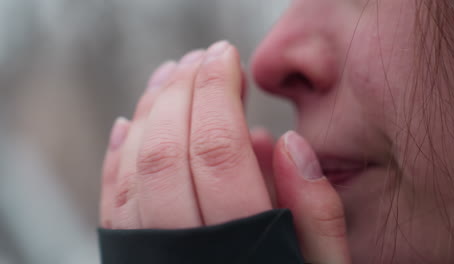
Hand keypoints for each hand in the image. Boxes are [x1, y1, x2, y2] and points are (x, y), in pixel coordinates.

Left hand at [100, 41, 351, 262]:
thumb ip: (315, 214)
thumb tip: (288, 143)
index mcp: (244, 249)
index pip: (218, 150)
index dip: (219, 92)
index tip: (225, 56)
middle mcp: (186, 254)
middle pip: (169, 150)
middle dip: (183, 90)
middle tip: (201, 57)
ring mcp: (151, 259)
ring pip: (134, 168)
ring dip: (149, 111)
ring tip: (169, 75)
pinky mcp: (131, 263)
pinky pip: (112, 202)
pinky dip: (117, 155)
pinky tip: (130, 123)